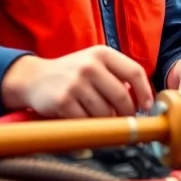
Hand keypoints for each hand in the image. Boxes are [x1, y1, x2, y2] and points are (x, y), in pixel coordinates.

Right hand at [1, 46, 153, 118]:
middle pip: (122, 96)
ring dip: (106, 121)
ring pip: (105, 112)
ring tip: (98, 117)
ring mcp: (75, 83)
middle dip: (127, 113)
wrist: (33, 78)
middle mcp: (90, 65)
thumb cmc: (71, 74)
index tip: (147, 107)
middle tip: (124, 119)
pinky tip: (83, 121)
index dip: (145, 92)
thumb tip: (143, 100)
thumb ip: (117, 75)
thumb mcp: (94, 64)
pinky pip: (87, 122)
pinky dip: (89, 127)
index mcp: (102, 53)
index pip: (134, 71)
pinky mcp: (63, 101)